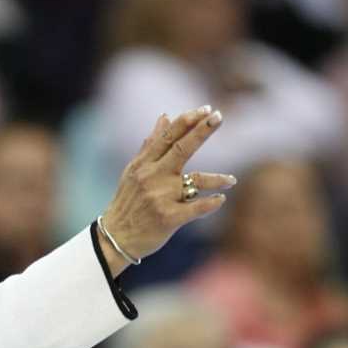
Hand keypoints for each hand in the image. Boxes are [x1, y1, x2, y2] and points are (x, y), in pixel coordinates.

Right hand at [99, 106, 236, 266]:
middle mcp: (152, 177)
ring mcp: (160, 197)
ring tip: (232, 180)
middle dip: (201, 131)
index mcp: (144, 165)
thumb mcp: (134, 171)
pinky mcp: (168, 218)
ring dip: (218, 179)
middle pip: (181, 149)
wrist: (115, 238)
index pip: (168, 137)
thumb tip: (164, 117)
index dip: (187, 121)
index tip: (205, 109)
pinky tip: (221, 199)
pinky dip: (211, 203)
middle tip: (218, 116)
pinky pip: (197, 208)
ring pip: (196, 180)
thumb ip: (151, 145)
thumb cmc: (128, 202)